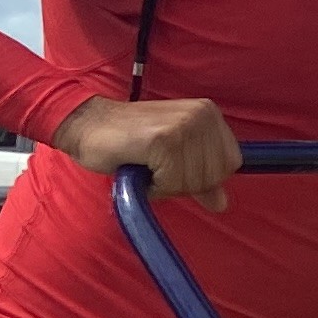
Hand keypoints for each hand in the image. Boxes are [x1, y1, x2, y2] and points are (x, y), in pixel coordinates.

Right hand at [51, 96, 240, 210]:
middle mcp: (202, 115)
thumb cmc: (130, 142)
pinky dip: (154, 186)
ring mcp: (184, 125)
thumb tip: (222, 203)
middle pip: (214, 176)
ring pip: (193, 182)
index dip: (203, 177)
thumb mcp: (173, 158)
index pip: (230, 163)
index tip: (175, 166)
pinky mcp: (164, 139)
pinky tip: (139, 166)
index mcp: (209, 113)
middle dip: (184, 183)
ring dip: (167, 185)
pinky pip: (172, 182)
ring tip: (147, 164)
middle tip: (157, 166)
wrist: (88, 125)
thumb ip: (200, 179)